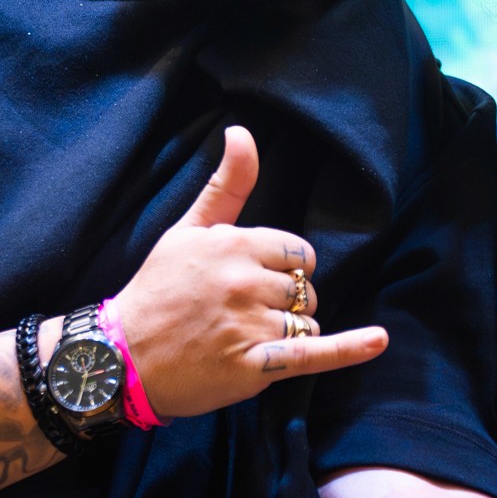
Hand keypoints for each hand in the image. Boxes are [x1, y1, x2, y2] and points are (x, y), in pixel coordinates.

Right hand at [115, 126, 386, 417]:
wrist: (120, 357)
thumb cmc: (156, 291)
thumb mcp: (186, 230)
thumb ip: (226, 185)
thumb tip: (242, 131)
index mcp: (234, 243)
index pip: (298, 252)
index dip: (285, 269)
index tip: (254, 282)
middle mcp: (244, 280)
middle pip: (306, 288)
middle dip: (286, 301)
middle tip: (241, 314)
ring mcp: (249, 324)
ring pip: (307, 321)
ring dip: (288, 332)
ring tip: (243, 339)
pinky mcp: (253, 365)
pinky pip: (313, 354)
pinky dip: (348, 349)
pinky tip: (376, 341)